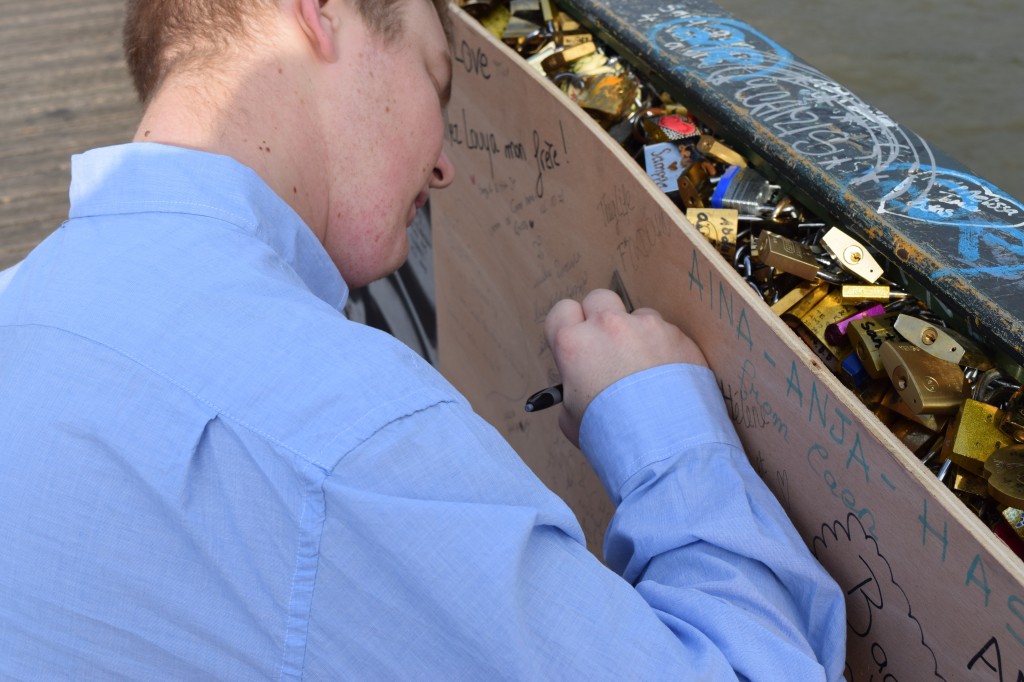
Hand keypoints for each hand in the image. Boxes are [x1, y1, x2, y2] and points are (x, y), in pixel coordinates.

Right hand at [544, 288, 707, 445]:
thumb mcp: (572, 418)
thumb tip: (578, 384)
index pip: (562, 310)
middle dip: (601, 319)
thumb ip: (571, 390)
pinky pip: (667, 333)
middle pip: (599, 299)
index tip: (576, 341)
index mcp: (574, 344)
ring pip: (637, 317)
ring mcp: (648, 327)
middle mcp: (609, 326)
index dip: (568, 327)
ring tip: (646, 373)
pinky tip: (669, 381)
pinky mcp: (679, 336)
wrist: (665, 450)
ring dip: (638, 335)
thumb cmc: (613, 439)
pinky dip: (666, 350)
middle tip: (608, 348)